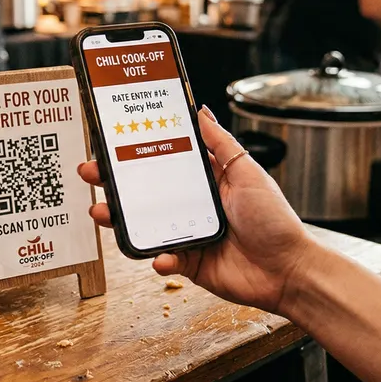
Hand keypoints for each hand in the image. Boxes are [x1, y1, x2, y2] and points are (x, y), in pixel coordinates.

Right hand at [77, 108, 309, 314]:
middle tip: (91, 173)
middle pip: (145, 192)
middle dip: (114, 184)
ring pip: (145, 225)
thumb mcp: (247, 172)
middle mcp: (193, 206)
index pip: (164, 161)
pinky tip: (159, 255)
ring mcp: (188, 234)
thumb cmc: (275, 221)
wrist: (288, 270)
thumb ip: (221, 143)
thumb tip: (201, 110)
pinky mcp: (189, 263)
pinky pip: (164, 258)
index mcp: (206, 181)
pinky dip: (158, 257)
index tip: (112, 142)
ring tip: (103, 212)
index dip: (137, 153)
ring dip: (121, 220)